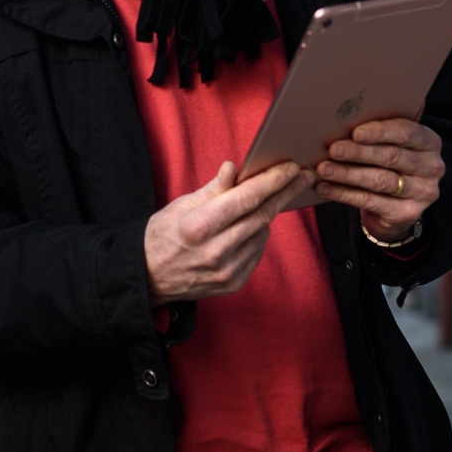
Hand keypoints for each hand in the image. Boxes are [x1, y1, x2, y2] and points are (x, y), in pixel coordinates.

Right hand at [145, 161, 314, 304]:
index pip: (245, 199)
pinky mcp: (234, 283)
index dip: (272, 181)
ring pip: (263, 232)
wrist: (150, 276)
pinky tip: (248, 227)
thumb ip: (213, 189)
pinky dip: (257, 235)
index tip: (290, 168)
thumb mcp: (181, 206)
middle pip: (262, 215)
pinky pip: (257, 252)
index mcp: (199, 226)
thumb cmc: (163, 235)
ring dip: (266, 214)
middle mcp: (216, 251)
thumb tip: (234, 167)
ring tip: (260, 203)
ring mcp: (227, 271)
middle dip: (285, 192)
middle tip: (301, 177)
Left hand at [315, 119, 443, 242]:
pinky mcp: (408, 213)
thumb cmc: (389, 166)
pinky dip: (344, 194)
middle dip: (359, 153)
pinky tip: (326, 188)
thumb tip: (338, 125)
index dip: (380, 132)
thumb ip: (376, 136)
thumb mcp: (391, 146)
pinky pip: (371, 201)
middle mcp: (432, 167)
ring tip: (324, 169)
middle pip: (392, 157)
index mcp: (429, 143)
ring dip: (348, 174)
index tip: (355, 132)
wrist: (397, 207)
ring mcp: (422, 192)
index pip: (407, 132)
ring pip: (380, 180)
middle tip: (333, 149)